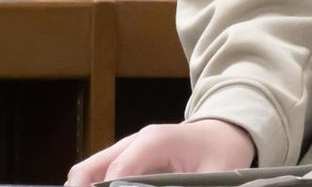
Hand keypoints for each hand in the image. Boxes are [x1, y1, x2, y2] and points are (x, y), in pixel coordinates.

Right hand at [67, 119, 254, 186]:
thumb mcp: (214, 178)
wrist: (223, 133)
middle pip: (88, 170)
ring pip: (89, 173)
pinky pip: (100, 176)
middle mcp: (133, 142)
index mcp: (154, 141)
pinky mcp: (127, 159)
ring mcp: (127, 149)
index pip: (116, 172)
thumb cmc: (221, 153)